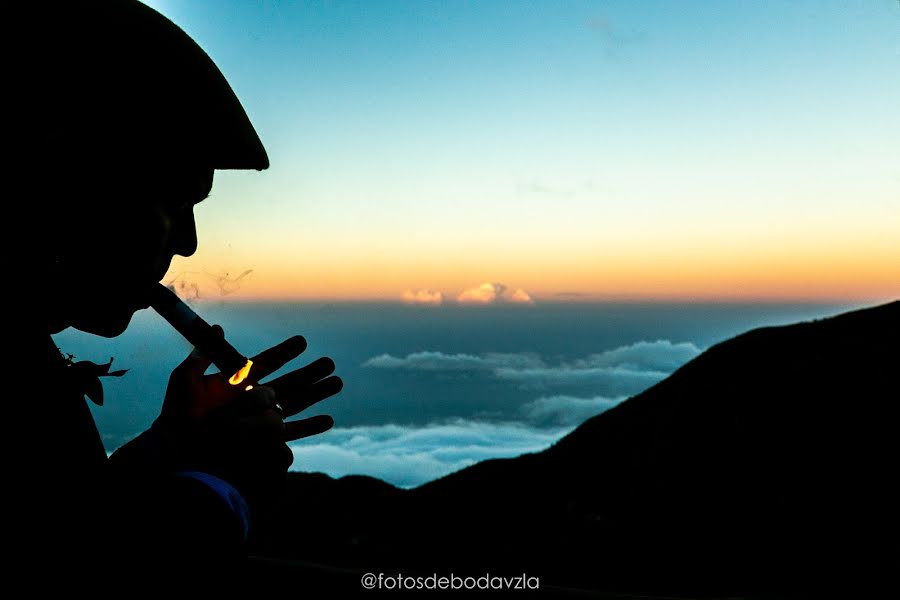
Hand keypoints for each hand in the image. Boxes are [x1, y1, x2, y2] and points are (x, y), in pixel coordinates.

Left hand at [156, 327, 340, 502]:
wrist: (176, 447)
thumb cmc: (178, 415)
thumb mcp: (185, 380)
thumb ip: (202, 356)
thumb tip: (218, 329)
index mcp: (239, 381)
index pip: (268, 363)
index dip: (285, 352)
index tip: (302, 342)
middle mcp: (254, 398)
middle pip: (289, 382)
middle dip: (311, 373)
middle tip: (331, 364)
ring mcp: (260, 419)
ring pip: (296, 403)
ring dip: (317, 394)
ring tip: (337, 384)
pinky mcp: (264, 440)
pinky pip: (291, 432)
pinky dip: (310, 427)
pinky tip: (328, 420)